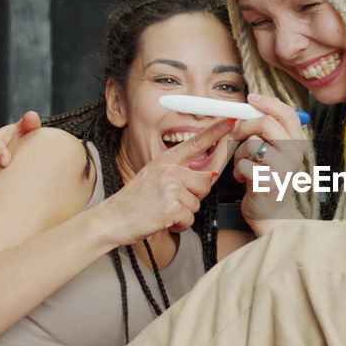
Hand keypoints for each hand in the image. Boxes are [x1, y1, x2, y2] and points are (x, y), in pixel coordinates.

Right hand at [100, 121, 231, 245]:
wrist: (113, 219)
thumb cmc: (133, 202)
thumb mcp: (154, 177)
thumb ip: (179, 174)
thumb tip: (208, 177)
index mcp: (165, 160)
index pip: (196, 143)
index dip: (215, 131)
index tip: (232, 121)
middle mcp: (169, 170)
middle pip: (205, 182)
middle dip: (194, 197)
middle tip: (172, 201)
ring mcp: (170, 187)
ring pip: (198, 204)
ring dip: (184, 213)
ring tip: (164, 211)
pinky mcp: (171, 206)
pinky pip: (189, 219)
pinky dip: (179, 225)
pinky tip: (163, 220)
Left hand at [230, 94, 308, 235]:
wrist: (272, 213)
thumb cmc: (268, 178)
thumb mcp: (274, 151)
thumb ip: (268, 130)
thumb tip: (252, 104)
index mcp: (297, 143)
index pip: (286, 113)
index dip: (267, 102)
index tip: (250, 98)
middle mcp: (294, 154)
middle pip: (266, 123)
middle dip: (244, 125)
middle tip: (235, 134)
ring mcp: (283, 168)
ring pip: (251, 144)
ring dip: (239, 153)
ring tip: (243, 165)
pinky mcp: (268, 182)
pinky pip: (243, 164)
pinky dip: (238, 171)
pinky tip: (243, 179)